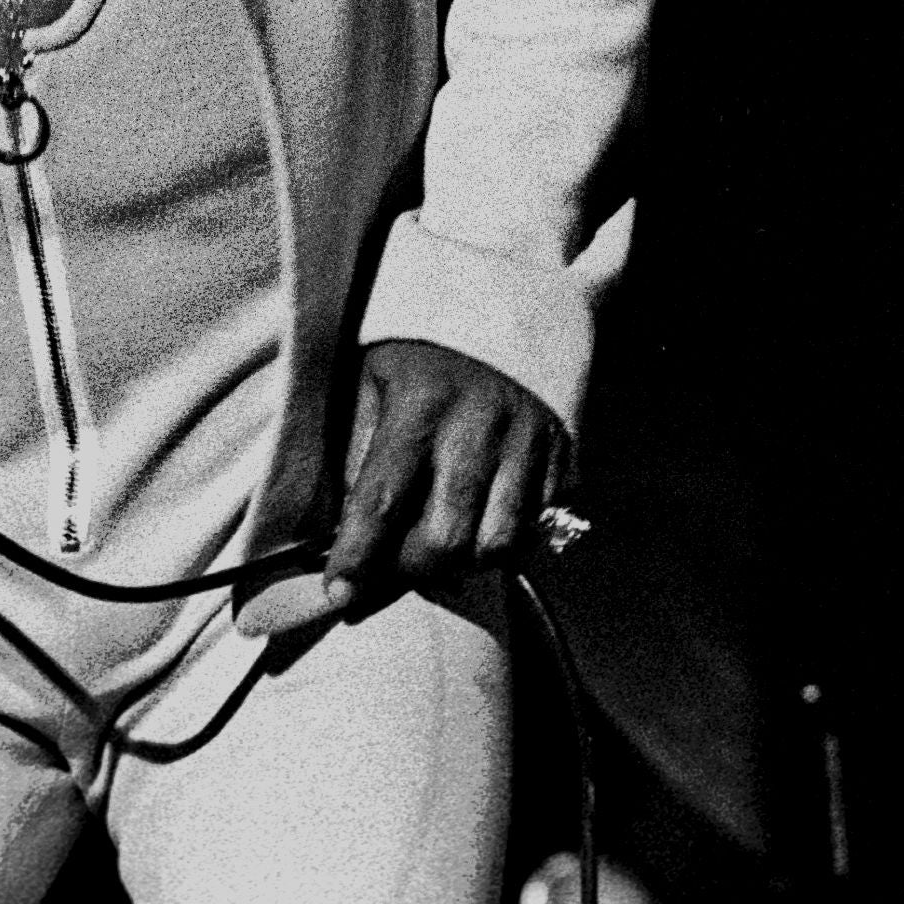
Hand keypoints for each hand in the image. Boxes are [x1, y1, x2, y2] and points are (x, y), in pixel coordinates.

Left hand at [266, 339, 564, 635]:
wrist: (502, 306)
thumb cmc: (416, 358)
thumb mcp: (368, 383)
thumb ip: (355, 455)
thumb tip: (338, 535)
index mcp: (420, 400)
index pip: (381, 500)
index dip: (358, 558)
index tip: (340, 597)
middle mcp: (481, 423)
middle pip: (447, 538)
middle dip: (411, 571)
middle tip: (389, 568)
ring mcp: (531, 441)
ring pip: (500, 546)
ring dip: (462, 563)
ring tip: (436, 544)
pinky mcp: (565, 456)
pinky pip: (538, 531)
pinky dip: (505, 542)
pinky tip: (479, 522)